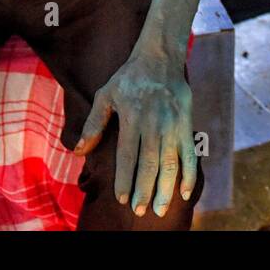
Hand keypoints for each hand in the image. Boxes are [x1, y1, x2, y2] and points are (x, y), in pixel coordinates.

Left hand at [72, 51, 196, 217]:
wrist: (160, 58)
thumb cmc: (128, 78)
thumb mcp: (105, 95)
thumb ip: (93, 124)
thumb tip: (79, 151)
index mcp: (132, 116)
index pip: (127, 155)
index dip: (125, 178)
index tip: (122, 199)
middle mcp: (154, 122)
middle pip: (150, 163)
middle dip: (145, 189)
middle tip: (141, 211)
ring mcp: (173, 124)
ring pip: (170, 162)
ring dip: (166, 188)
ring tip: (159, 208)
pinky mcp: (187, 123)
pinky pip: (190, 153)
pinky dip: (190, 174)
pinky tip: (185, 192)